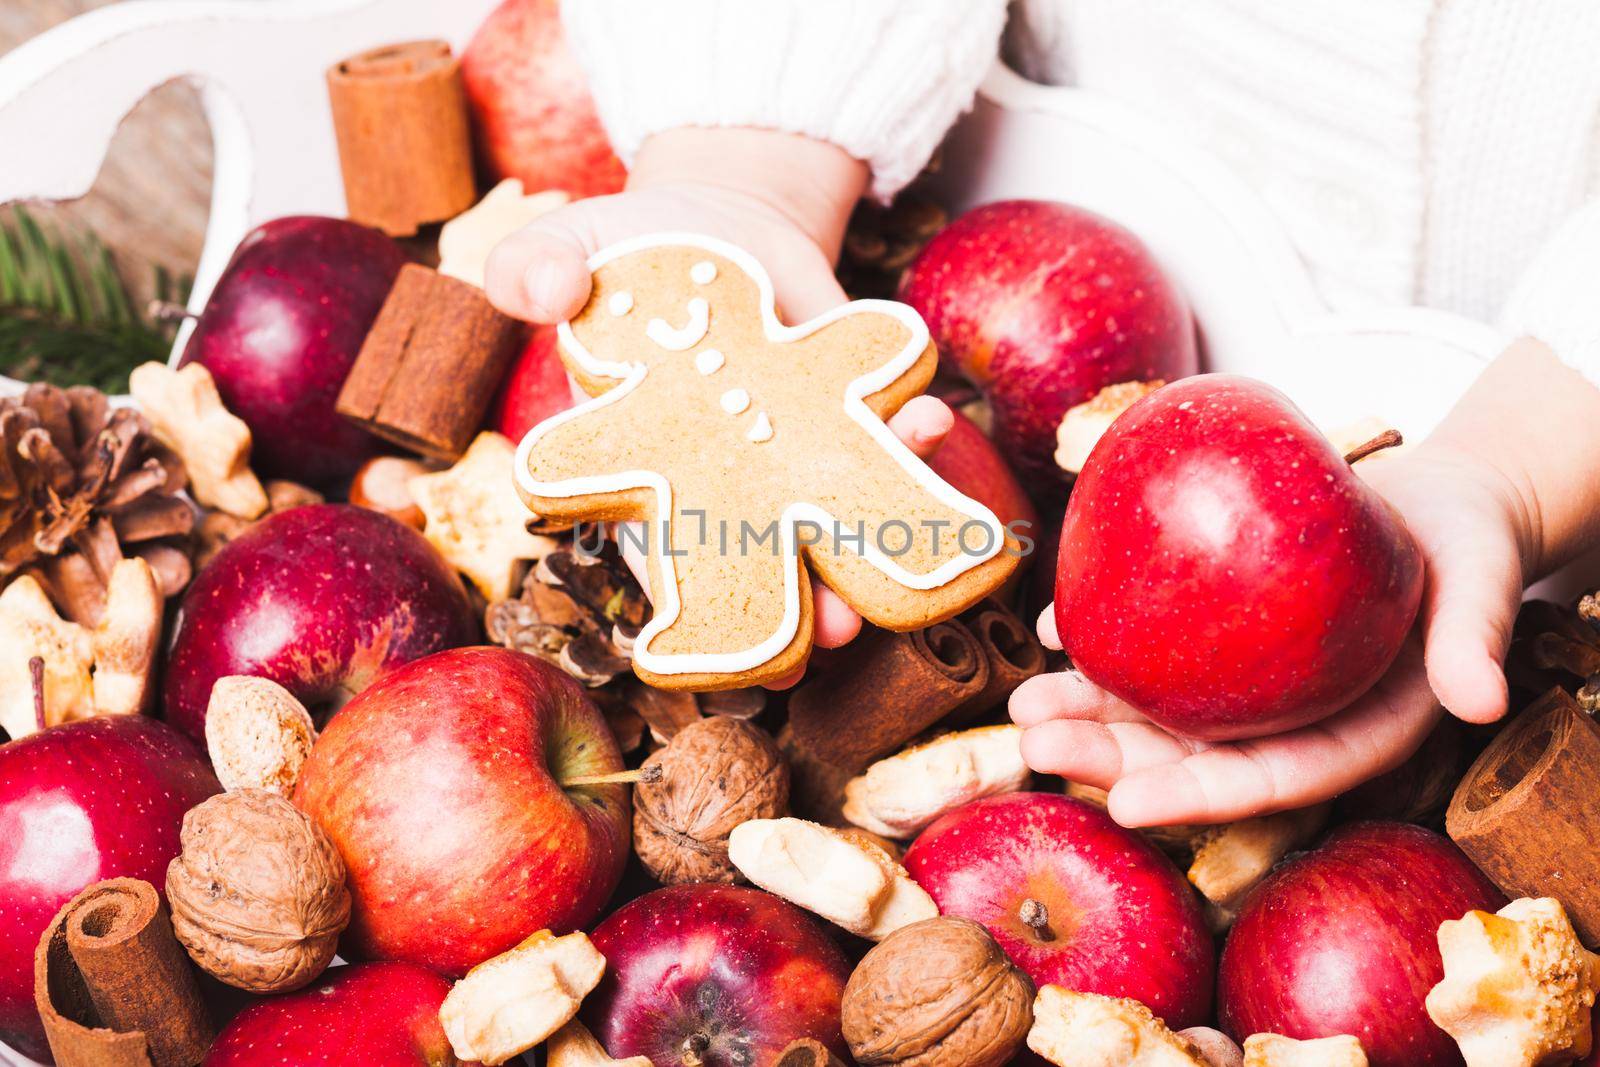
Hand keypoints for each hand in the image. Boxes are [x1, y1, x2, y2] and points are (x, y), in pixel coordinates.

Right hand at [485, 127, 954, 684]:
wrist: (720, 222)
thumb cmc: (624, 255)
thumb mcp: (568, 246)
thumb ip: (533, 265)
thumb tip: (543, 291)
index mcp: (645, 462)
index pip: (659, 548)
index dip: (685, 603)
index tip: (707, 640)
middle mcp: (729, 475)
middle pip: (764, 560)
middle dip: (799, 604)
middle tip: (833, 633)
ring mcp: (797, 446)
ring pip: (836, 509)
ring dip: (876, 531)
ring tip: (907, 537)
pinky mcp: (852, 402)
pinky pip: (885, 429)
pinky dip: (911, 431)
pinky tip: (925, 417)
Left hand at [1010, 441, 1530, 825]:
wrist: (1434, 500)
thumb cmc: (1465, 543)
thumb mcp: (1480, 583)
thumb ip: (1473, 639)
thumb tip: (1481, 699)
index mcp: (1349, 732)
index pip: (1267, 780)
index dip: (1196, 796)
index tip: (1126, 802)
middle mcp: (1286, 716)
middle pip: (1189, 752)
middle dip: (1109, 757)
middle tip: (1035, 744)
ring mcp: (1247, 676)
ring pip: (1156, 705)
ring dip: (1085, 708)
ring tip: (1022, 706)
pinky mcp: (1220, 626)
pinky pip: (1153, 639)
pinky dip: (1102, 636)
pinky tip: (1055, 627)